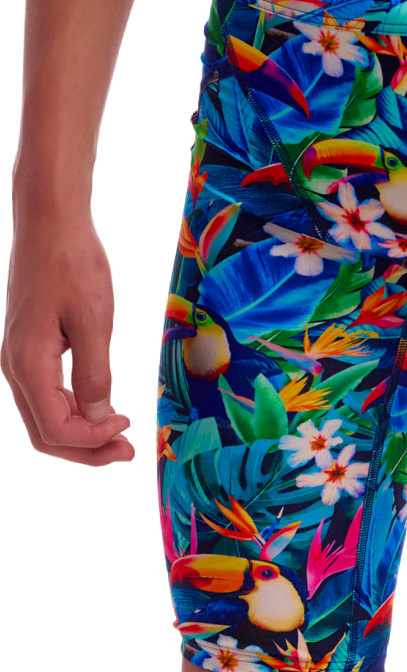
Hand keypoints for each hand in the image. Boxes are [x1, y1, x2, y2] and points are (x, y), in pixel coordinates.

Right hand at [1, 211, 135, 464]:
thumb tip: (99, 420)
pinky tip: (101, 402)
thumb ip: (94, 374)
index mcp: (28, 364)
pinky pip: (46, 393)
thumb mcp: (92, 318)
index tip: (126, 432)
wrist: (50, 220)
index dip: (91, 442)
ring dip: (81, 432)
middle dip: (85, 450)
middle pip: (44, 433)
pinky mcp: (29, 346)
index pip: (54, 430)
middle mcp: (15, 368)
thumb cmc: (73, 262)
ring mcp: (19, 357)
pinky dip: (73, 408)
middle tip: (125, 451)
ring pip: (44, 415)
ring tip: (118, 432)